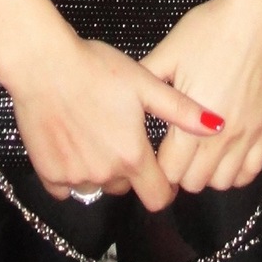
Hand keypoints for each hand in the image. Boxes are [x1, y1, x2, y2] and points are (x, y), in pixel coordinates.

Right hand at [7, 31, 222, 211]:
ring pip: (97, 186)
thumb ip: (182, 110)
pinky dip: (71, 171)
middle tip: (121, 135)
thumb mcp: (143, 83)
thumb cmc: (94, 68)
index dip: (163, 187)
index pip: (157, 197)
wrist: (43, 64)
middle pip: (126, 188)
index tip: (159, 171)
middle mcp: (105, 173)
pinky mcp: (49, 173)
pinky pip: (66, 186)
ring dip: (101, 170)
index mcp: (132, 156)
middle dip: (129, 170)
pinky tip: (72, 140)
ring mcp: (75, 176)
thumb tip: (218, 125)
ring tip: (95, 132)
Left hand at [145, 0, 261, 192]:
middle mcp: (221, 134)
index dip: (157, 166)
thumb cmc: (211, 30)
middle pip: (194, 183)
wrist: (254, 16)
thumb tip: (123, 94)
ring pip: (223, 182)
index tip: (154, 153)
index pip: (169, 170)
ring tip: (197, 153)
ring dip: (207, 174)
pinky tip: (225, 154)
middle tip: (173, 152)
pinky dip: (237, 171)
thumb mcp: (168, 52)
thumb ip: (146, 80)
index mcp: (192, 118)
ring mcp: (246, 133)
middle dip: (179, 172)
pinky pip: (251, 170)